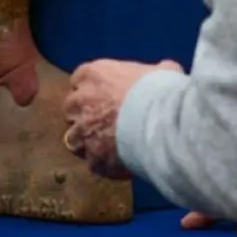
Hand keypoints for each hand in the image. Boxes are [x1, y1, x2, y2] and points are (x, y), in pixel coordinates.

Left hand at [63, 59, 183, 178]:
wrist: (159, 120)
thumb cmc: (159, 90)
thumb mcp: (162, 71)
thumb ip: (155, 72)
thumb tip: (165, 71)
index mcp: (93, 75)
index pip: (79, 79)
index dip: (92, 89)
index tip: (104, 95)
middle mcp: (81, 101)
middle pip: (71, 108)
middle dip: (83, 115)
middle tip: (102, 121)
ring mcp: (83, 130)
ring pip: (73, 138)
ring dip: (86, 142)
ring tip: (104, 147)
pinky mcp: (93, 156)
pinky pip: (93, 163)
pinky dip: (103, 165)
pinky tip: (118, 165)